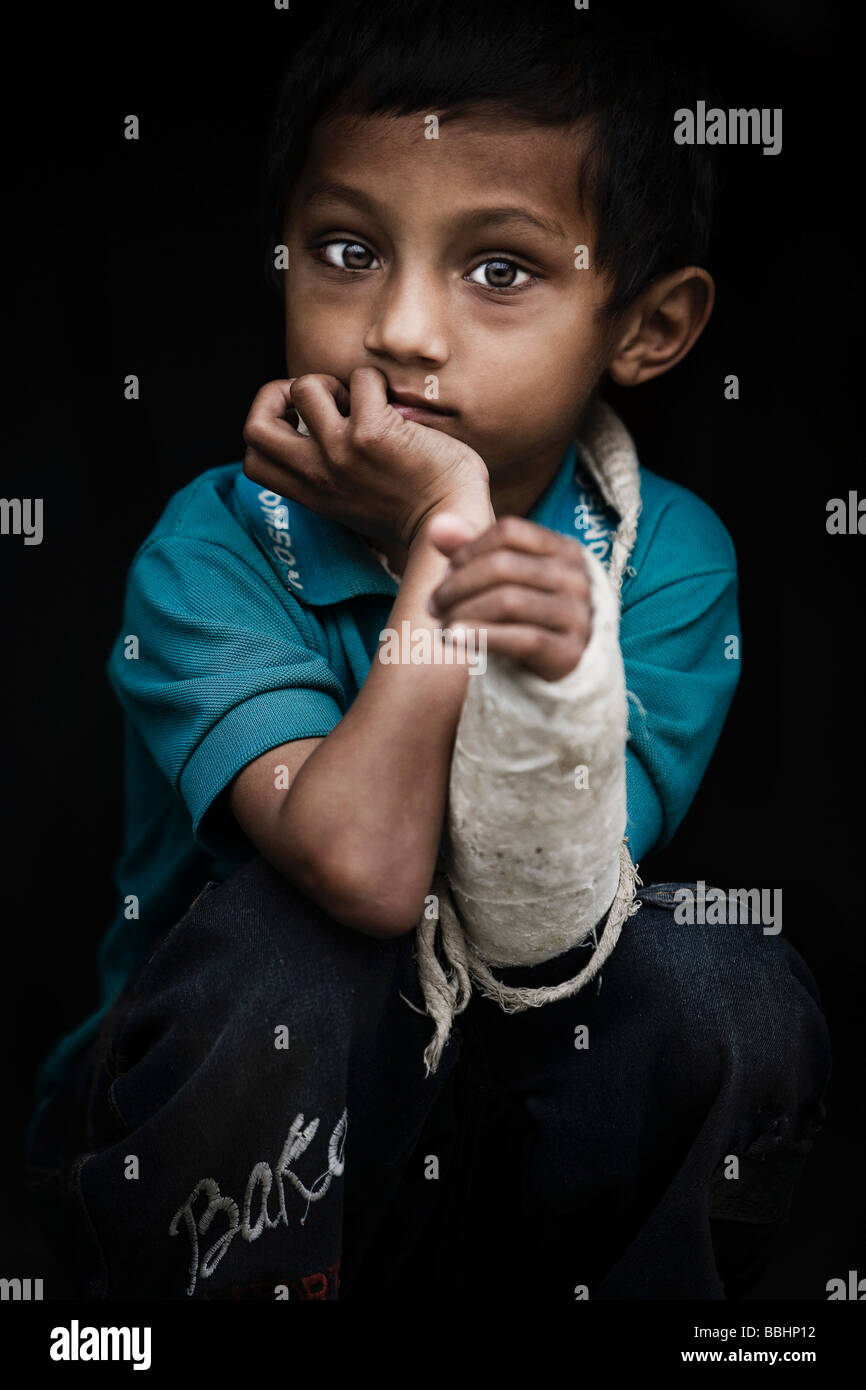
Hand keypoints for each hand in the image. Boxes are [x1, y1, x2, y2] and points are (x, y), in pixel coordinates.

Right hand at [242, 367, 489, 549]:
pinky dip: (376, 381)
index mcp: (312, 494)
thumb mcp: (354, 501)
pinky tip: (395, 405)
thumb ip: (329, 474)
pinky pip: (361, 379)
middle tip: (318, 401)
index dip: (267, 428)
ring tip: (360, 401)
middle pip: (253, 427)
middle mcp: (319, 474)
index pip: (252, 462)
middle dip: (278, 395)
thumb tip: (321, 424)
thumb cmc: (413, 507)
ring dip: (332, 382)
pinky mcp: (372, 434)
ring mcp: (341, 453)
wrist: (450, 520)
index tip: (299, 423)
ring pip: (305, 388)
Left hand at [427, 514, 592, 680]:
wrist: (558, 666)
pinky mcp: (568, 652)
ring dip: (463, 613)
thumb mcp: (501, 577)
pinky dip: (481, 636)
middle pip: (503, 566)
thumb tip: (435, 524)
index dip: (468, 550)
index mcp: (564, 549)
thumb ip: (469, 548)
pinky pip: (520, 639)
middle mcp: (576, 577)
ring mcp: (577, 615)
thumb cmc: (525, 613)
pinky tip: (453, 639)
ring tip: (440, 626)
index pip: (508, 532)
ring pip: (508, 602)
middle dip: (457, 585)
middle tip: (432, 606)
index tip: (444, 574)